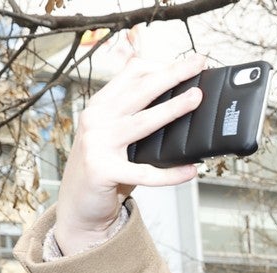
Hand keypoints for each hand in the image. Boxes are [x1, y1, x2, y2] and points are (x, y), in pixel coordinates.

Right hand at [54, 54, 207, 254]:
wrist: (79, 205)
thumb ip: (135, 113)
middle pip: (139, 91)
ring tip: (196, 99)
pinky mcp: (103, 171)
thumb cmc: (105, 167)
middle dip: (170, 74)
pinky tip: (190, 170)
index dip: (159, 65)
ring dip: (171, 109)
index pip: (130, 75)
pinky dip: (170, 173)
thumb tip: (172, 95)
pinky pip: (144, 172)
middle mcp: (97, 119)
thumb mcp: (115, 133)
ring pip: (142, 123)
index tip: (187, 62)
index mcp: (101, 106)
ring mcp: (97, 144)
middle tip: (197, 63)